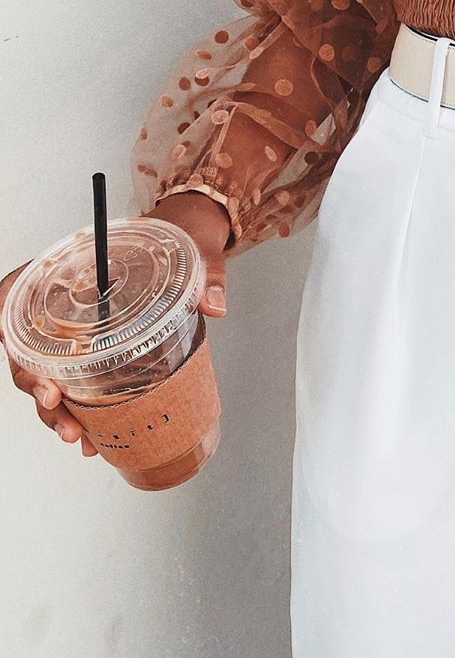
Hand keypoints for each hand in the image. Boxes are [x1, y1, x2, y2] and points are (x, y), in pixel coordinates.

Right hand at [0, 194, 232, 458]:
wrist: (194, 239)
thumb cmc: (182, 236)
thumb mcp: (196, 247)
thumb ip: (204, 272)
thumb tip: (213, 302)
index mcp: (78, 266)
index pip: (19, 287)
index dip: (5, 311)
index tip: (6, 337)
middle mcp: (68, 301)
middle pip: (27, 344)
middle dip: (34, 381)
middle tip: (55, 403)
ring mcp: (77, 331)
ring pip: (46, 374)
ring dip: (54, 409)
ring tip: (76, 435)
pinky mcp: (95, 351)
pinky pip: (74, 385)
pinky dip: (79, 413)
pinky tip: (93, 437)